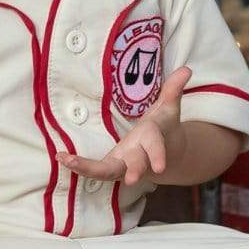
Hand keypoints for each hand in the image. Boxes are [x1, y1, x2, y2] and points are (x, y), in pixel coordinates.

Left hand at [56, 66, 191, 185]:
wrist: (164, 156)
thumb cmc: (164, 128)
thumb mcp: (169, 108)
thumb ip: (174, 90)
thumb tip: (187, 69)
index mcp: (152, 139)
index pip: (154, 144)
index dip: (157, 154)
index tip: (159, 167)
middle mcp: (138, 155)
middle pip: (136, 163)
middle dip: (135, 170)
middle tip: (131, 180)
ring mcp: (123, 164)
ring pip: (108, 171)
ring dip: (88, 169)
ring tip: (68, 161)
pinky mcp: (111, 168)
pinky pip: (95, 170)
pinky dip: (78, 165)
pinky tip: (61, 157)